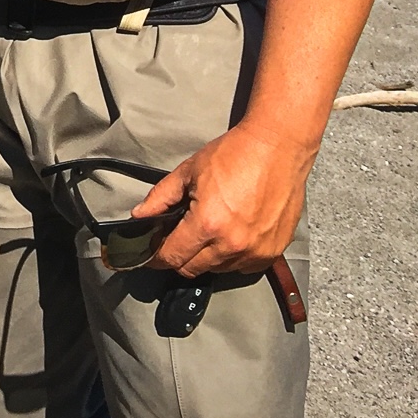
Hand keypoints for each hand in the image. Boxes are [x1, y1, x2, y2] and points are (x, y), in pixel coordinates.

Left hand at [133, 120, 315, 277]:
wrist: (278, 147)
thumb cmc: (234, 154)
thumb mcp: (188, 171)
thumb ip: (160, 198)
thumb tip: (139, 215)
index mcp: (207, 224)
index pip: (173, 257)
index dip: (156, 258)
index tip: (150, 256)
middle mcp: (232, 244)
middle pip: (193, 269)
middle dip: (179, 258)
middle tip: (175, 240)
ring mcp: (256, 251)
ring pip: (219, 270)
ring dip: (206, 257)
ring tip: (206, 232)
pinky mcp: (274, 251)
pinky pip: (244, 267)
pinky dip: (232, 258)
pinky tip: (229, 237)